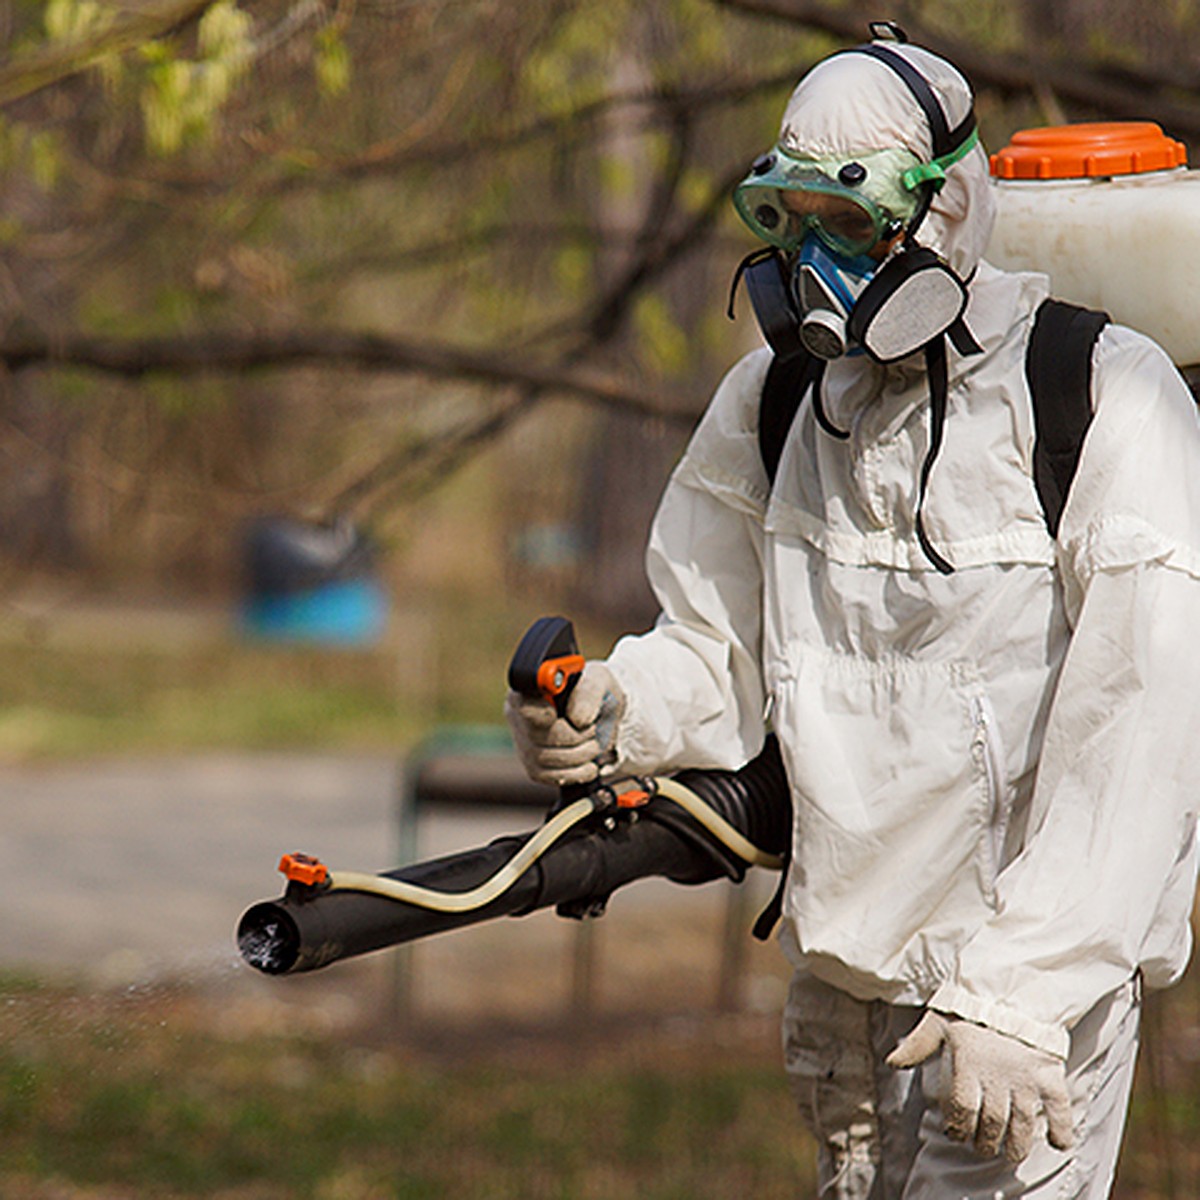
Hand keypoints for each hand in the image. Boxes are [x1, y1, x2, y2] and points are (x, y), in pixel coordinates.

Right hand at [505, 662, 625, 786]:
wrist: (603, 718)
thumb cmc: (595, 694)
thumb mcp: (598, 682)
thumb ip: (588, 694)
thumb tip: (577, 719)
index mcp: (528, 688)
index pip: (522, 704)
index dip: (541, 714)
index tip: (557, 715)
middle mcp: (518, 715)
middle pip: (536, 736)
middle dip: (574, 737)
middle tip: (592, 730)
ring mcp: (523, 743)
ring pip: (544, 759)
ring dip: (579, 755)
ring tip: (593, 744)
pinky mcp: (533, 767)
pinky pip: (549, 776)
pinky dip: (576, 773)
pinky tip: (588, 763)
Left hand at [886, 1011, 1073, 1163]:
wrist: (1011, 988)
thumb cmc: (970, 1007)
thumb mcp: (939, 1021)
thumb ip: (917, 1045)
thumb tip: (891, 1062)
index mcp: (969, 1063)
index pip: (962, 1109)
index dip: (958, 1127)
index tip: (956, 1135)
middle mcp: (997, 1074)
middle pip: (991, 1122)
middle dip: (985, 1141)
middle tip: (982, 1148)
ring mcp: (1026, 1077)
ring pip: (1023, 1123)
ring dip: (1017, 1145)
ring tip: (1011, 1154)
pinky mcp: (1049, 1074)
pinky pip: (1060, 1108)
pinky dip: (1062, 1129)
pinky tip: (1058, 1144)